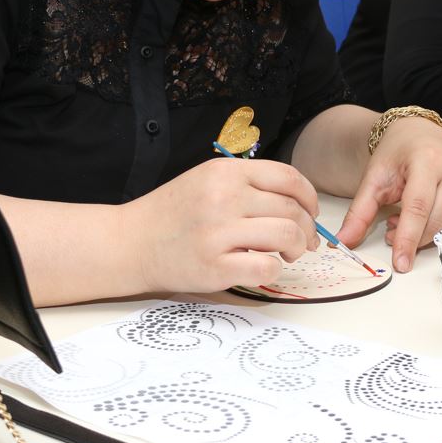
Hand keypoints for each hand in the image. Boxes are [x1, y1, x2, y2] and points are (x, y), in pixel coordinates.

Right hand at [126, 158, 319, 293]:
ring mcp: (218, 232)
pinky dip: (275, 270)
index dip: (309, 198)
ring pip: (286, 235)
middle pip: (292, 209)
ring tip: (289, 254)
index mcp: (225, 172)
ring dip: (297, 248)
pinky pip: (267, 267)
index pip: (288, 178)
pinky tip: (264, 267)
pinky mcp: (214, 266)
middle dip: (307, 228)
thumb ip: (247, 184)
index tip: (310, 212)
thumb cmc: (173, 213)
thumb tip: (298, 203)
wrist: (131, 242)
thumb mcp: (207, 180)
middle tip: (304, 241)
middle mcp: (223, 197)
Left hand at [336, 118, 441, 273]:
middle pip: (436, 222)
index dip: (408, 238)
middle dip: (412, 237)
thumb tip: (342, 242)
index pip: (418, 208)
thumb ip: (359, 213)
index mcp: (428, 160)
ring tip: (407, 217)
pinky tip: (429, 213)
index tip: (400, 264)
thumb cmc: (397, 155)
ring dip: (427, 234)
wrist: (421, 132)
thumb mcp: (373, 179)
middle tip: (392, 231)